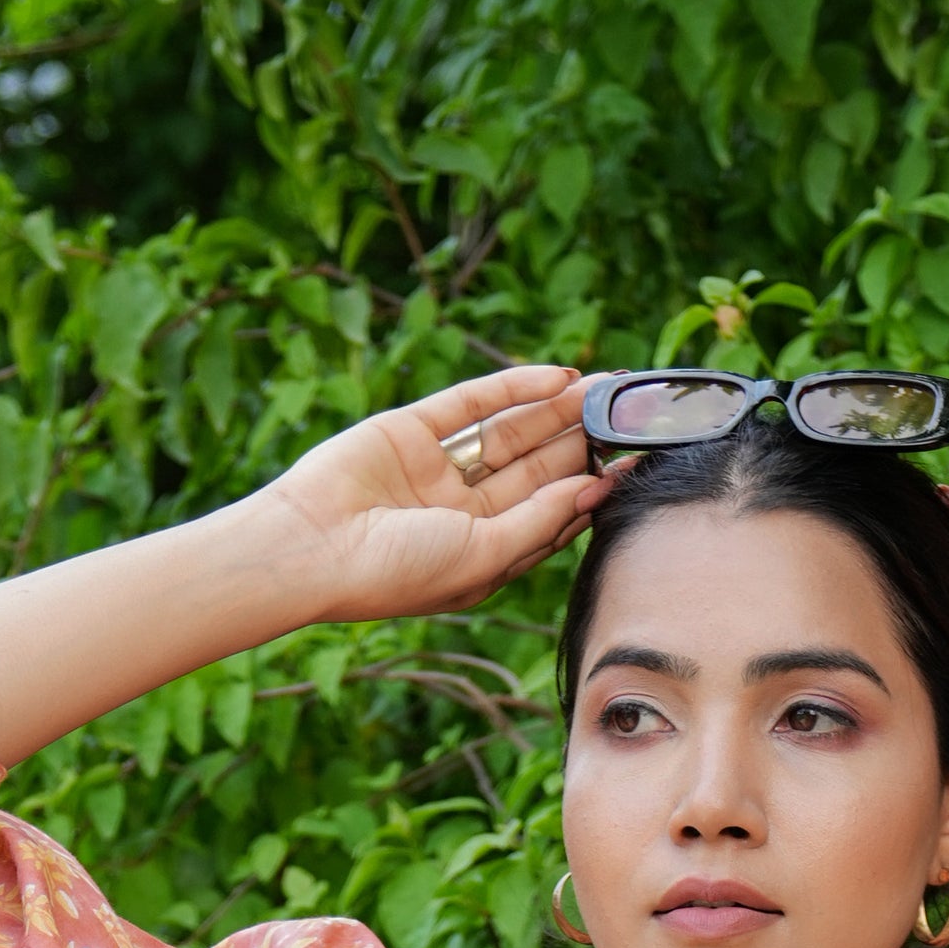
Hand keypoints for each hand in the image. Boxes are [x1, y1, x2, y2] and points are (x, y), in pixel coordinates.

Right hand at [255, 366, 609, 624]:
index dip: (590, 488)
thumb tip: (592, 489)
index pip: (548, 515)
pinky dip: (514, 386)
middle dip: (582, 440)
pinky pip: (473, 402)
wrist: (313, 549)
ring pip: (511, 432)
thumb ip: (539, 521)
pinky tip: (556, 374)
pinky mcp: (413, 429)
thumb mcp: (483, 557)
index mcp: (482, 553)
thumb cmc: (395, 573)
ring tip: (604, 385)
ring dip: (557, 409)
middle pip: (536, 469)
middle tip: (628, 412)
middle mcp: (464, 511)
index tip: (635, 466)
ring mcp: (438, 468)